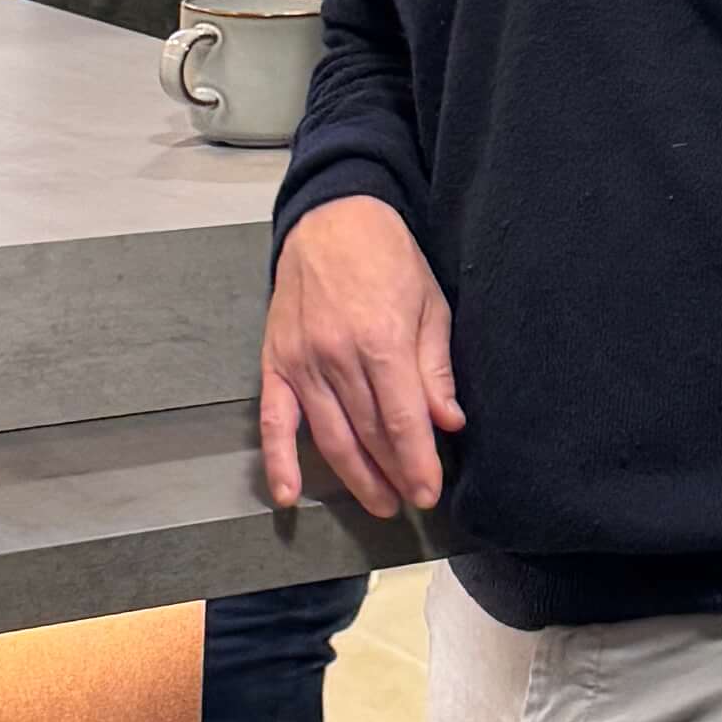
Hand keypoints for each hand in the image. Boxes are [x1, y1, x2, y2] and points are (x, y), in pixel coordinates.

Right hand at [261, 195, 461, 518]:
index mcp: (381, 341)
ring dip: (355, 477)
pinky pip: (273, 421)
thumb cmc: (390, 259)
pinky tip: (287, 496)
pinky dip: (277, 460)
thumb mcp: (430, 304)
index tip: (429, 492)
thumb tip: (449, 422)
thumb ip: (435, 367)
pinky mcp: (275, 362)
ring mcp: (301, 362)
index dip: (417, 463)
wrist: (332, 218)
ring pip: (329, 436)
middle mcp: (337, 357)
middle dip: (393, 475)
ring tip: (378, 503)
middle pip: (368, 434)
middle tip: (411, 502)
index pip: (402, 421)